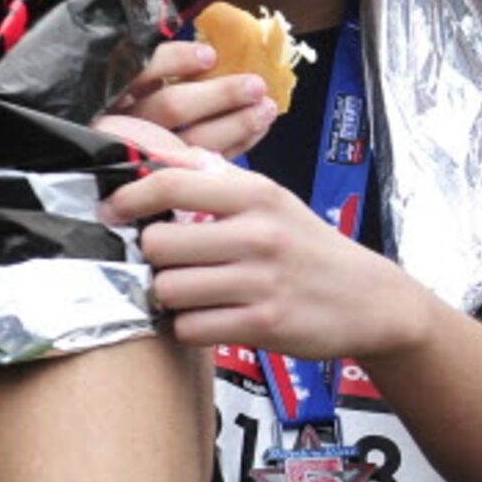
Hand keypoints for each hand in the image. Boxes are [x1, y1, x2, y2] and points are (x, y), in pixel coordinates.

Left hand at [92, 117, 432, 361]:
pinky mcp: (264, 325)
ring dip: (170, 297)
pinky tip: (210, 318)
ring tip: (192, 294)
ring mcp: (262, 281)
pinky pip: (192, 328)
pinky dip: (191, 328)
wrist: (369, 299)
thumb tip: (154, 154)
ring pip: (170, 290)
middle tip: (171, 264)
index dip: (129, 197)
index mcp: (257, 194)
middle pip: (159, 243)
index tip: (111, 211)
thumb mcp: (273, 201)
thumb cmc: (308, 248)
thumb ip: (217, 179)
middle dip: (154, 259)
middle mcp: (259, 233)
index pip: (171, 182)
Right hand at [105, 40, 274, 157]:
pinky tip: (258, 130)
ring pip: (191, 141)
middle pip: (171, 108)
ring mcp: (145, 154)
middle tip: (256, 85)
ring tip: (267, 108)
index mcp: (111, 91)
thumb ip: (157, 66)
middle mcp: (122, 123)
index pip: (140, 72)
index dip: (174, 61)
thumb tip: (210, 50)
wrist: (93, 171)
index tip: (210, 55)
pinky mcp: (165, 174)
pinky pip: (203, 160)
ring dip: (236, 123)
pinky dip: (235, 145)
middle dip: (219, 95)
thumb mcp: (130, 78)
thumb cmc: (126, 104)